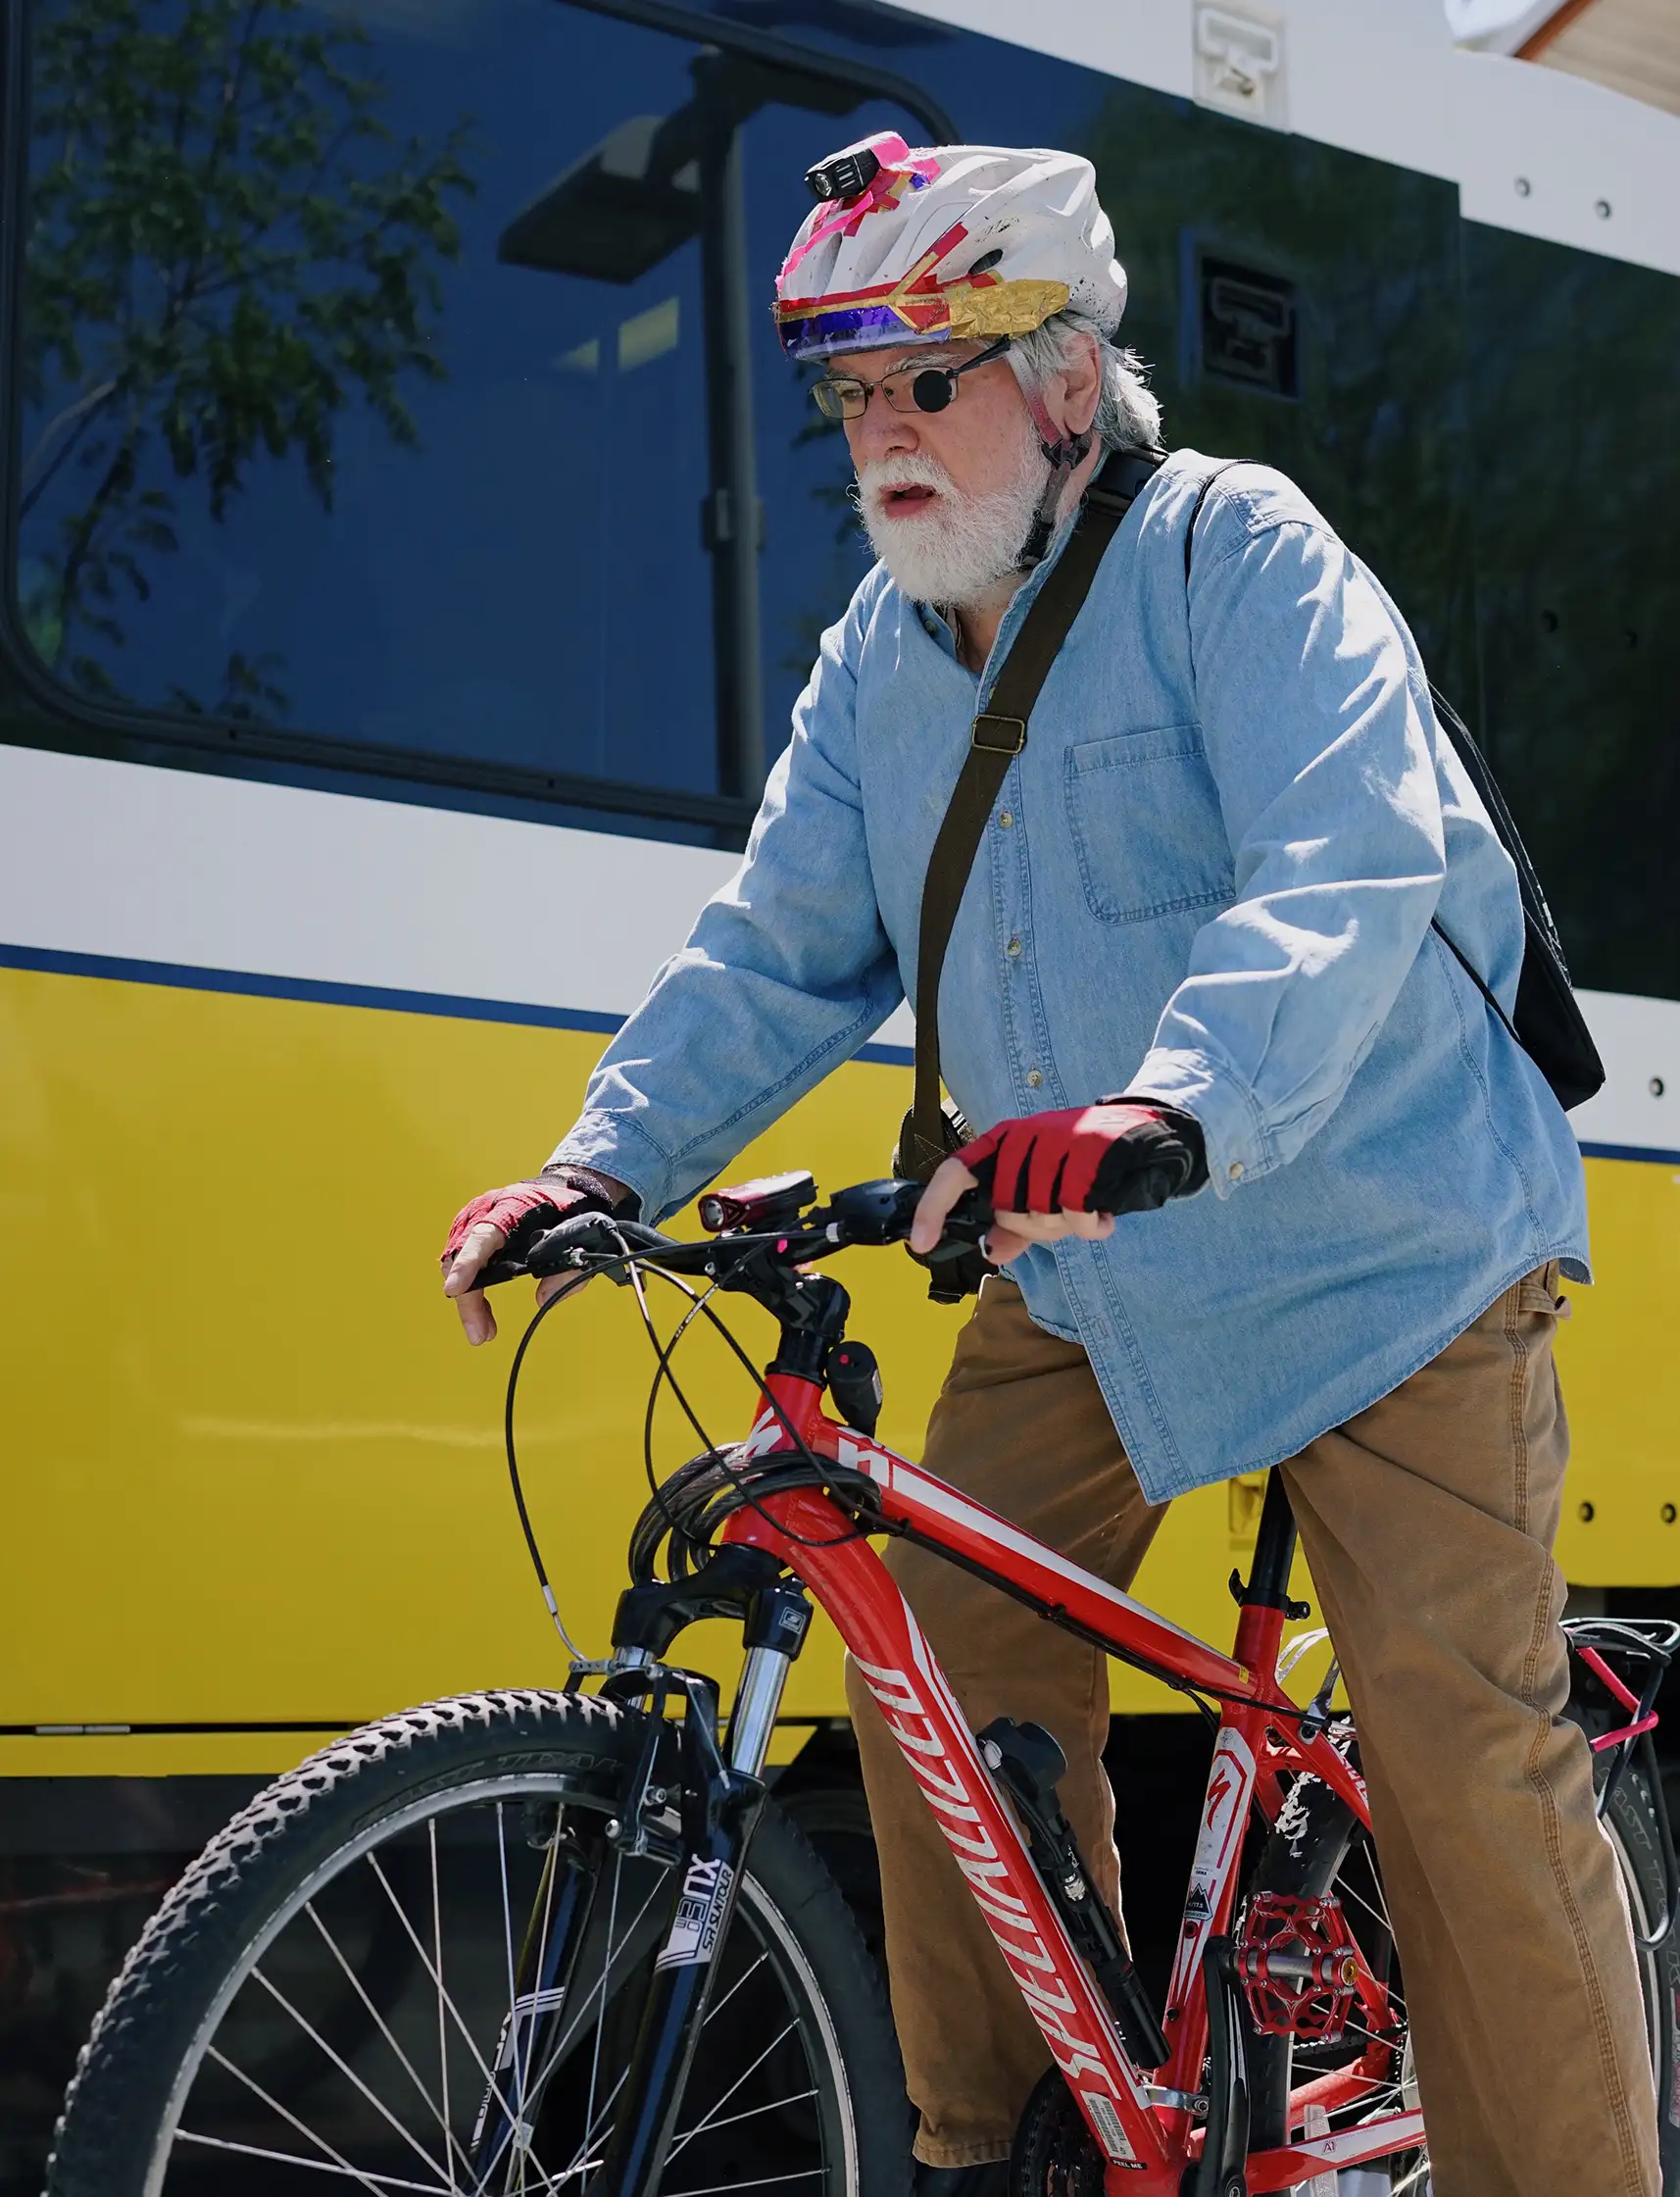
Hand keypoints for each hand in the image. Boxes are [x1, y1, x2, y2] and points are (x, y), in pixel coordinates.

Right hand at [441, 1171, 628, 1344]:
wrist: (560, 1191)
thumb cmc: (568, 1212)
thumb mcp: (581, 1237)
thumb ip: (570, 1268)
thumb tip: (543, 1299)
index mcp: (514, 1206)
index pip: (484, 1235)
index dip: (468, 1263)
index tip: (454, 1289)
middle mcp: (486, 1209)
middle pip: (462, 1255)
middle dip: (468, 1298)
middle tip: (481, 1334)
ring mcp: (474, 1218)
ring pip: (454, 1262)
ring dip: (468, 1301)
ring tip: (484, 1330)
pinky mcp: (470, 1231)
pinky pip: (459, 1263)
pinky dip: (470, 1291)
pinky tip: (482, 1313)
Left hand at [909, 1102, 1204, 1266]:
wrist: (1151, 1130)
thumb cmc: (1092, 1163)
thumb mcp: (1048, 1189)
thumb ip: (1017, 1223)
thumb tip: (990, 1251)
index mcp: (1005, 1143)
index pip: (955, 1173)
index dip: (933, 1208)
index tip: (921, 1243)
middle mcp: (1024, 1138)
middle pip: (1006, 1211)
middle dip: (1037, 1230)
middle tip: (1066, 1218)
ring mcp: (1056, 1140)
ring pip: (1042, 1215)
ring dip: (1069, 1227)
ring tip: (1089, 1210)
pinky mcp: (1090, 1151)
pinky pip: (1076, 1211)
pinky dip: (1092, 1226)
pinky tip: (1103, 1217)